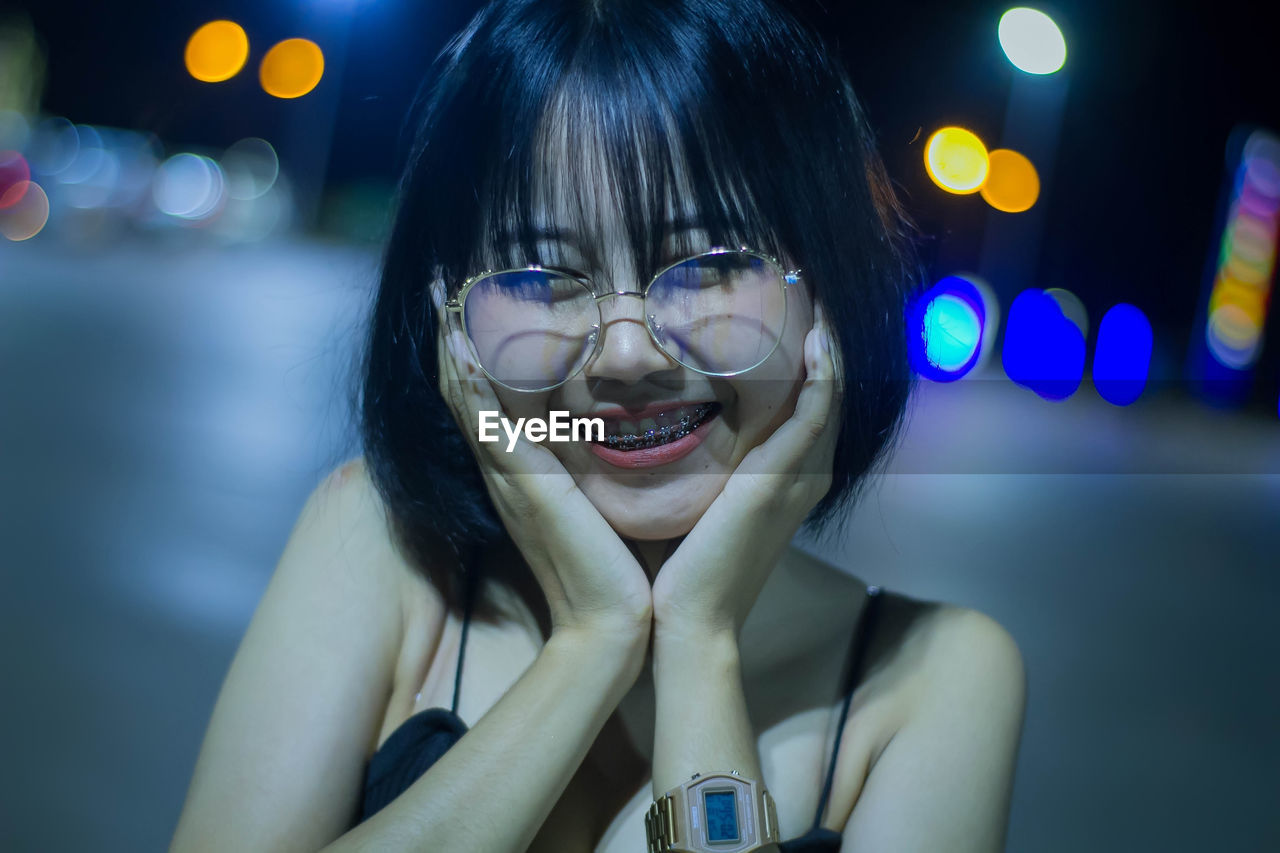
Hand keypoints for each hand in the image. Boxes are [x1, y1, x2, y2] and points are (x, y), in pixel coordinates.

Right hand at [432, 283, 652, 638]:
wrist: (613, 621)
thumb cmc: (615, 565)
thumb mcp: (597, 502)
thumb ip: (592, 468)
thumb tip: (612, 430)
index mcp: (521, 471)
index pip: (486, 399)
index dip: (470, 352)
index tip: (465, 302)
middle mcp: (505, 470)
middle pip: (464, 390)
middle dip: (451, 335)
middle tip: (442, 282)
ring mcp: (509, 477)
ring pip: (469, 399)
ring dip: (453, 347)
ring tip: (444, 295)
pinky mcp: (525, 486)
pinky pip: (488, 424)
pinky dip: (471, 385)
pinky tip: (461, 344)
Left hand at [649, 304, 842, 638]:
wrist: (685, 620)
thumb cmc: (680, 567)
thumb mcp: (696, 503)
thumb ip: (695, 464)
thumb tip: (658, 422)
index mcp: (783, 478)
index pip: (809, 402)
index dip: (810, 356)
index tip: (790, 307)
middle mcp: (801, 473)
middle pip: (830, 389)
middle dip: (827, 338)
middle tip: (816, 284)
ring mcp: (799, 477)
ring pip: (831, 394)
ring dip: (832, 343)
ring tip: (821, 293)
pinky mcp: (784, 481)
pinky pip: (817, 414)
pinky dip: (825, 375)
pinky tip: (817, 338)